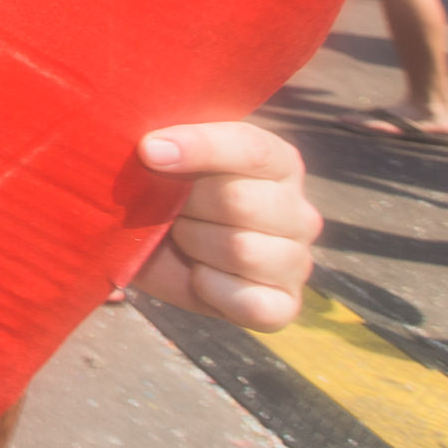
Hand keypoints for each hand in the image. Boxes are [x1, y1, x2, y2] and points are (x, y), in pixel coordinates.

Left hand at [127, 122, 320, 330]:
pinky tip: (197, 274)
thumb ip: (168, 143)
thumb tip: (155, 147)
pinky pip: (249, 302)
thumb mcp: (162, 158)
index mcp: (277, 162)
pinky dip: (209, 289)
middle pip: (239, 200)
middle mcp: (298, 211)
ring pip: (241, 250)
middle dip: (186, 205)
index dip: (199, 148)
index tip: (149, 150)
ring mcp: (296, 261)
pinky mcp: (283, 305)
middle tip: (168, 206)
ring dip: (193, 244)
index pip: (250, 148)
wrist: (152, 246)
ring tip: (182, 237)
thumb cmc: (164, 192)